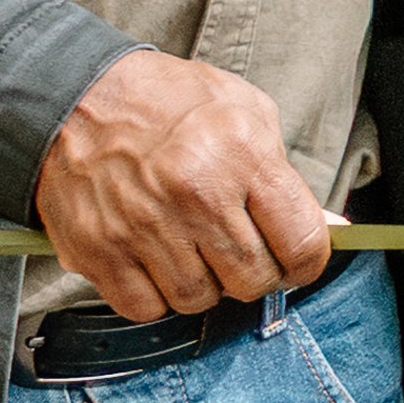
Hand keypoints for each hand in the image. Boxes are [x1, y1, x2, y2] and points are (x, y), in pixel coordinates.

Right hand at [34, 50, 333, 321]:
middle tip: (238, 250)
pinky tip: (153, 258)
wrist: (74, 94)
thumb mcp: (244, 110)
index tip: (295, 259)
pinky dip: (154, 294)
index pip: (303, 243)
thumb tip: (329, 228)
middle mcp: (195, 194)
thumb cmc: (166, 101)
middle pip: (255, 280)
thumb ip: (285, 173)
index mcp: (241, 154)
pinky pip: (147, 308)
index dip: (306, 262)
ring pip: (200, 300)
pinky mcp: (101, 251)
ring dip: (202, 283)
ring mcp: (145, 226)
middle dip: (255, 273)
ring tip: (189, 245)